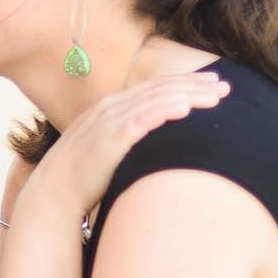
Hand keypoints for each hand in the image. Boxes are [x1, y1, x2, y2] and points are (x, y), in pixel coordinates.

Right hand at [31, 69, 229, 221]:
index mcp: (111, 107)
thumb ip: (126, 137)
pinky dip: (164, 111)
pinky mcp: (110, 141)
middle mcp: (111, 108)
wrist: (53, 194)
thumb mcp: (105, 148)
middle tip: (225, 86)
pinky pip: (142, 121)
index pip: (154, 88)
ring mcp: (110, 122)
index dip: (184, 82)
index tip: (211, 83)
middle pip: (160, 89)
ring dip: (188, 96)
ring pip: (157, 101)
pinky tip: (185, 109)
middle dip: (194, 85)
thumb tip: (151, 141)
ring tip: (215, 96)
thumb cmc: (81, 177)